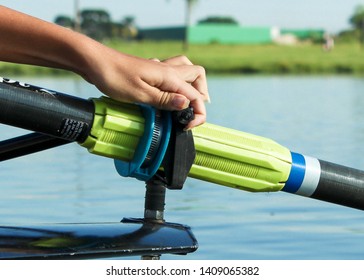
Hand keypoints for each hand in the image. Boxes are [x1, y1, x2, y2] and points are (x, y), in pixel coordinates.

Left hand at [84, 44, 208, 128]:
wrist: (95, 61)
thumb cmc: (114, 77)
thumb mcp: (140, 93)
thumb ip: (164, 100)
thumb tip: (187, 104)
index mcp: (169, 76)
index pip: (196, 95)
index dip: (198, 113)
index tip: (186, 126)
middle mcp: (168, 70)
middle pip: (198, 76)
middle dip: (201, 95)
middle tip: (191, 112)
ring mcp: (159, 69)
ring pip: (186, 70)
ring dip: (191, 85)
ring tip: (186, 101)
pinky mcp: (151, 71)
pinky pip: (172, 72)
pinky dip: (176, 82)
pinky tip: (167, 92)